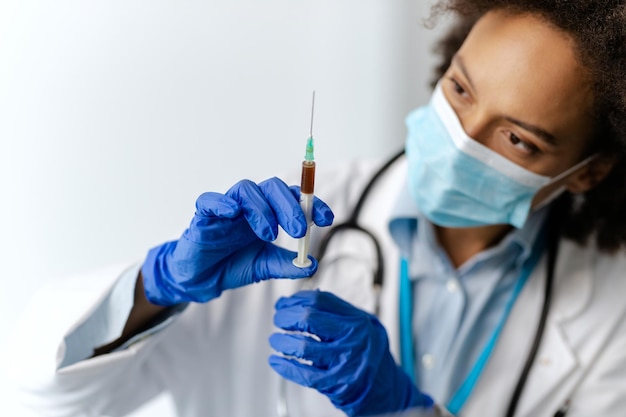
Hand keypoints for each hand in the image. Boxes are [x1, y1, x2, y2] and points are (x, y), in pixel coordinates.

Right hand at [141, 178, 333, 305]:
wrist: (200, 280)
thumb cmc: (232, 265)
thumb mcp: (264, 268)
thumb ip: (287, 265)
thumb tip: (312, 264)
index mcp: (267, 213)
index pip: (292, 197)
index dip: (311, 204)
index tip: (326, 219)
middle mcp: (249, 205)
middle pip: (272, 188)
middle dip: (289, 206)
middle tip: (298, 231)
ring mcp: (226, 208)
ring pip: (246, 190)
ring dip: (262, 209)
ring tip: (270, 235)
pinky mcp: (203, 215)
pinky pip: (210, 200)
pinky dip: (222, 203)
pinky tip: (234, 213)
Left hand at [269, 290, 432, 416]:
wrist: (385, 389)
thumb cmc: (368, 354)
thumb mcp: (359, 324)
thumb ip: (332, 311)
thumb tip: (294, 302)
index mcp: (357, 321)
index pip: (319, 300)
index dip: (296, 300)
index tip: (285, 304)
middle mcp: (352, 339)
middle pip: (309, 319)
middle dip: (286, 318)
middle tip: (278, 320)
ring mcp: (344, 362)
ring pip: (303, 346)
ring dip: (282, 342)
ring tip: (276, 340)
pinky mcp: (336, 384)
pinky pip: (304, 374)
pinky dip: (285, 366)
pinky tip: (277, 361)